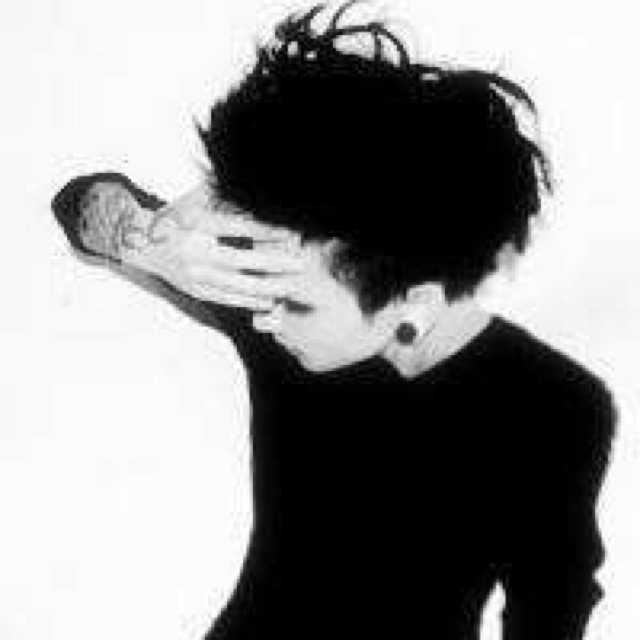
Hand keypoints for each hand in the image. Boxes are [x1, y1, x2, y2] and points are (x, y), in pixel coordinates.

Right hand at [77, 181, 305, 310]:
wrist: (143, 244)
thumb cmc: (175, 219)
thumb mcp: (197, 203)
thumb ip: (229, 205)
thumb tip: (262, 209)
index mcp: (197, 225)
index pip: (238, 227)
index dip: (265, 230)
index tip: (290, 232)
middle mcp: (196, 252)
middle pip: (243, 260)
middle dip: (275, 264)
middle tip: (301, 264)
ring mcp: (196, 275)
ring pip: (238, 284)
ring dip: (268, 287)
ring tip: (292, 286)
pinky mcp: (198, 291)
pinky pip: (228, 299)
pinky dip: (250, 300)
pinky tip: (270, 300)